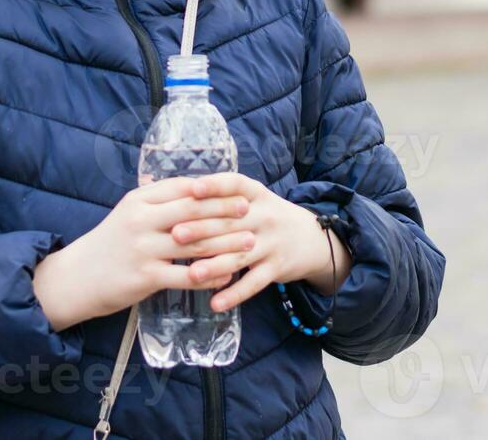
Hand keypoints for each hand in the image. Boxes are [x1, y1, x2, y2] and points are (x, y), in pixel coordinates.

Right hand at [34, 176, 255, 328]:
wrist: (76, 278)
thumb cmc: (108, 244)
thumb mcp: (128, 212)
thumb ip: (157, 200)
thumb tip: (194, 187)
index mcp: (139, 200)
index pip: (183, 188)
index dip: (213, 189)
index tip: (237, 190)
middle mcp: (141, 221)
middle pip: (193, 211)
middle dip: (225, 210)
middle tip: (249, 211)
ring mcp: (144, 249)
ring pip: (195, 243)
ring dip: (226, 243)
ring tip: (248, 243)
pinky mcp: (146, 277)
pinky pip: (186, 275)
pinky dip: (210, 275)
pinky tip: (226, 276)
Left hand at [174, 172, 350, 313]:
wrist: (312, 239)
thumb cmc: (268, 216)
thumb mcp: (254, 199)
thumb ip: (223, 196)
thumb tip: (178, 191)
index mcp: (257, 194)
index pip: (235, 185)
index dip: (214, 186)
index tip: (192, 189)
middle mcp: (266, 216)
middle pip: (230, 223)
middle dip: (201, 229)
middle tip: (175, 234)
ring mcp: (272, 243)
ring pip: (239, 255)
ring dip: (215, 266)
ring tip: (192, 273)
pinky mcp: (277, 268)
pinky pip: (254, 284)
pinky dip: (234, 295)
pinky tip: (215, 303)